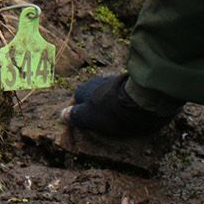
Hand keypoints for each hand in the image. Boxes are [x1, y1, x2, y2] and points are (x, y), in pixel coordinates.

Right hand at [61, 72, 179, 137]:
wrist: (140, 98)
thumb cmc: (110, 111)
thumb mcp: (88, 118)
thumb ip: (75, 116)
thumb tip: (62, 115)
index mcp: (84, 90)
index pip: (76, 99)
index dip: (78, 111)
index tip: (81, 122)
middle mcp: (97, 82)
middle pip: (93, 95)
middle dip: (95, 105)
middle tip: (99, 121)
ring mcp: (114, 81)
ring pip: (108, 94)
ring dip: (109, 103)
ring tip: (115, 118)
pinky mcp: (130, 84)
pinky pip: (122, 94)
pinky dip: (122, 102)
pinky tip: (128, 111)